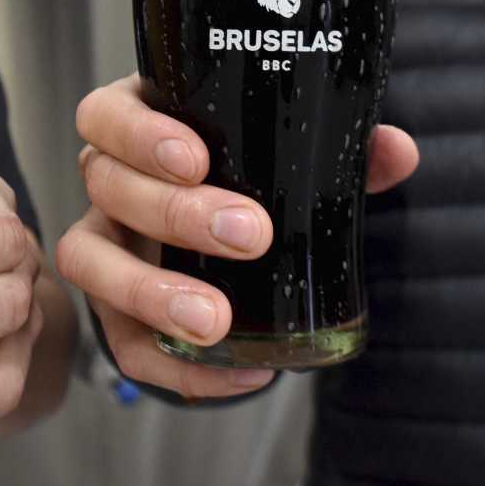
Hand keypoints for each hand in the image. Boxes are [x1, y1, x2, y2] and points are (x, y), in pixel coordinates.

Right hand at [54, 74, 417, 398]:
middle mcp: (110, 181)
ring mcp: (105, 246)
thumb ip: (342, 151)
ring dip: (149, 291)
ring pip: (88, 261)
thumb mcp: (291, 158)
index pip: (107, 114)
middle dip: (172, 212)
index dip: (139, 135)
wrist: (235, 248)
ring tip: (215, 319)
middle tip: (247, 234)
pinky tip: (241, 370)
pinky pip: (123, 344)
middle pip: (105, 183)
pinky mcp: (114, 313)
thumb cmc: (252, 180)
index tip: (197, 158)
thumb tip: (396, 151)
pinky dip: (175, 366)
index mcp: (142, 126)